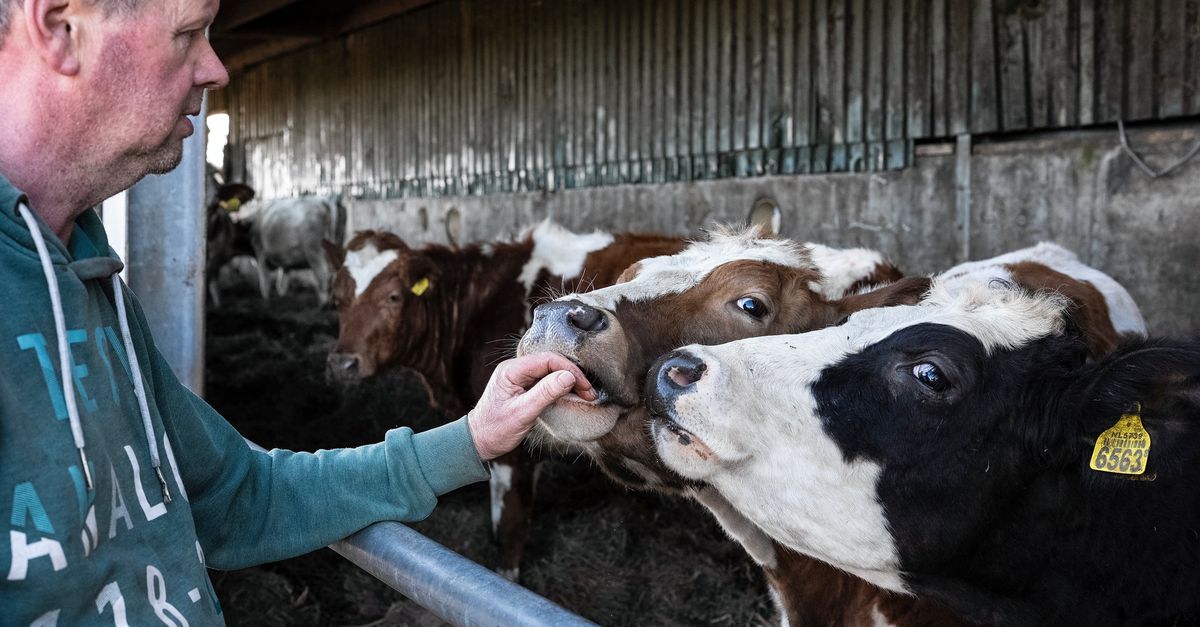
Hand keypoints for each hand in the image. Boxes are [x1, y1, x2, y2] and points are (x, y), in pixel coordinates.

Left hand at [467, 353, 594, 459]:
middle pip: (551, 363)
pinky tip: (572, 396)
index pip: (548, 360)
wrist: (478, 442)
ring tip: (585, 395)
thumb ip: (545, 393)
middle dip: (572, 376)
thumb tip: (568, 376)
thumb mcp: (522, 413)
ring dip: (569, 382)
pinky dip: (561, 388)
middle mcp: (515, 369)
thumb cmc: (495, 429)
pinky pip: (546, 382)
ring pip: (551, 372)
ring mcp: (520, 377)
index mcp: (512, 371)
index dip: (570, 371)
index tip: (585, 387)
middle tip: (589, 393)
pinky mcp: (524, 387)